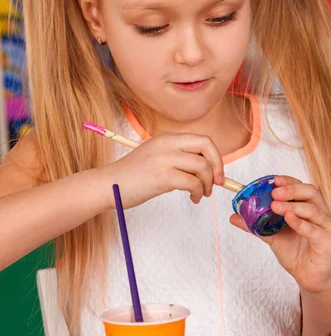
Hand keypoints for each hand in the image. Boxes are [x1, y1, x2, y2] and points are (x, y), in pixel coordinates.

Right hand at [98, 132, 223, 209]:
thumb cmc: (131, 176)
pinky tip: (194, 198)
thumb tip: (206, 169)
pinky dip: (198, 192)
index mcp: (167, 137)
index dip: (215, 156)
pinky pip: (193, 183)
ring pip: (202, 167)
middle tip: (217, 182)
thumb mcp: (156, 156)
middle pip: (207, 146)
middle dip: (218, 166)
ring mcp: (165, 159)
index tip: (217, 172)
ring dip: (207, 184)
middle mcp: (167, 144)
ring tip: (201, 194)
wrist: (107, 185)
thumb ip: (178, 157)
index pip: (202, 139)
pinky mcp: (163, 177)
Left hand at [230, 175, 330, 292]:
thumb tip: (233, 216)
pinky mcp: (328, 241)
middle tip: (274, 193)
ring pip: (313, 210)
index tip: (273, 180)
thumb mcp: (271, 236)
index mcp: (308, 207)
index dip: (288, 181)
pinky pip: (314, 230)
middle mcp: (320, 213)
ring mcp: (326, 226)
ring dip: (293, 206)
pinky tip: (288, 219)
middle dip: (292, 189)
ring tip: (275, 206)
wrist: (309, 277)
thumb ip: (255, 225)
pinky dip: (301, 223)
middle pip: (311, 192)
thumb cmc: (295, 252)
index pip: (301, 187)